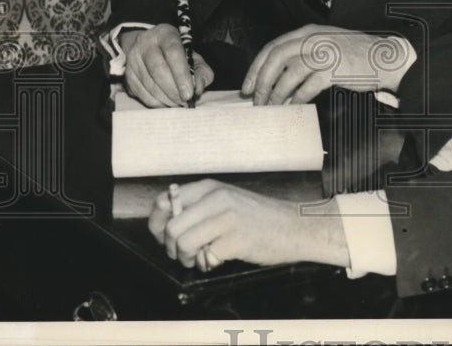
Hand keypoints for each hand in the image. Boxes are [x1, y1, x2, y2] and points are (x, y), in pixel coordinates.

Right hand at [120, 24, 213, 107]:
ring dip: (166, 99)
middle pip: (158, 70)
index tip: (189, 93)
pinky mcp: (127, 74)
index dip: (182, 75)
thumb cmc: (177, 55)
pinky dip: (156, 102)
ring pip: (149, 84)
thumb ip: (202, 71)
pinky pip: (141, 93)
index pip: (173, 52)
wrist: (149, 48)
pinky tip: (166, 103)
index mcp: (165, 34)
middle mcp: (146, 43)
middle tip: (185, 102)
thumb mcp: (193, 57)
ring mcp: (133, 59)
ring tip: (178, 103)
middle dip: (174, 90)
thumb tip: (198, 89)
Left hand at [148, 179, 348, 269]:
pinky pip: (205, 258)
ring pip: (183, 243)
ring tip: (199, 259)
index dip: (157, 222)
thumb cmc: (259, 217)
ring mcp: (227, 218)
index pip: (165, 200)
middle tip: (184, 254)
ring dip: (186, 258)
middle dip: (171, 247)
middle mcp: (216, 198)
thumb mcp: (227, 200)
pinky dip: (207, 265)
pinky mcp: (236, 240)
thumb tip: (164, 224)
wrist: (294, 227)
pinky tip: (218, 260)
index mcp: (210, 187)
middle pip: (171, 227)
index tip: (162, 235)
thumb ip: (198, 206)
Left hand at [241, 25, 414, 105]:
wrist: (384, 57)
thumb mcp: (325, 44)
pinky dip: (297, 98)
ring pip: (289, 73)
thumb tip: (277, 76)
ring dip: (276, 93)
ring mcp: (324, 54)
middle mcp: (313, 40)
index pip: (272, 47)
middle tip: (255, 99)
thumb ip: (303, 53)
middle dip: (261, 81)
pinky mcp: (334, 70)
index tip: (247, 86)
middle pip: (275, 58)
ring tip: (272, 107)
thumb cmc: (355, 54)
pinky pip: (308, 87)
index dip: (256, 68)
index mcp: (308, 32)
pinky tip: (294, 106)